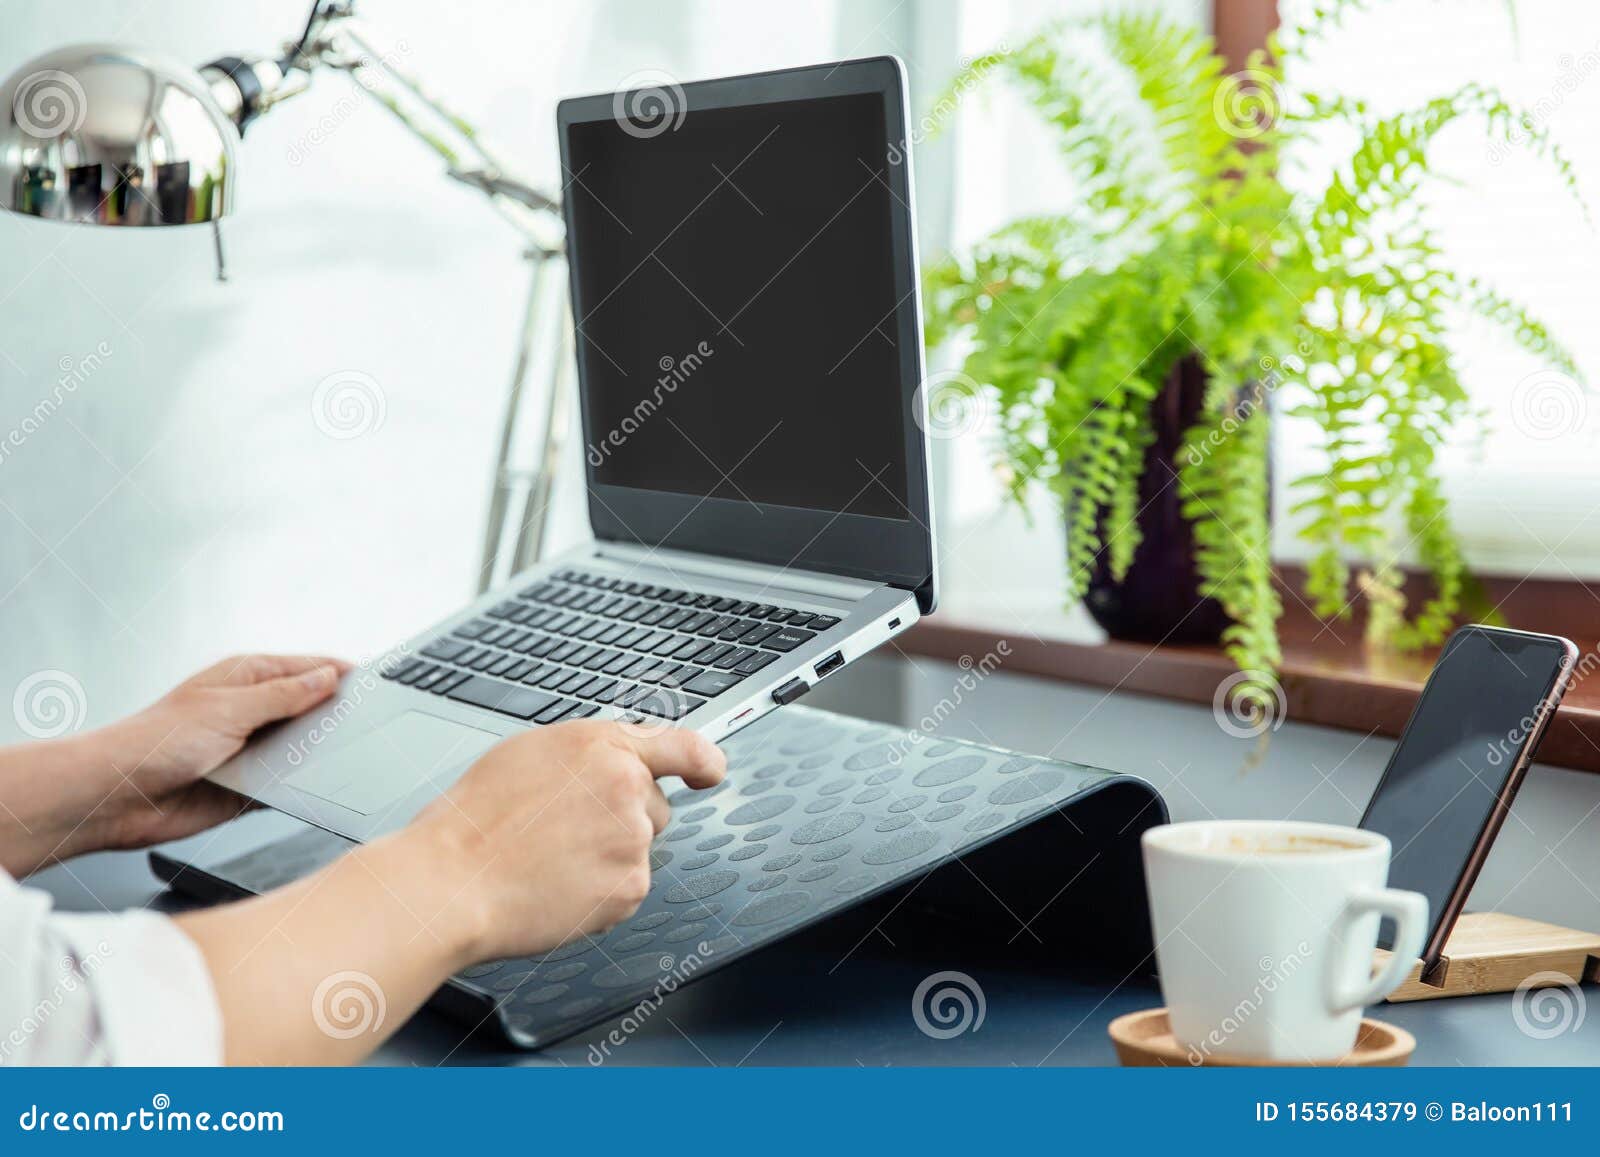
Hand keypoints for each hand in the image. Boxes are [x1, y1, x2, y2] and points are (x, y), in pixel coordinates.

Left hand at [83, 654, 349, 852]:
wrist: (118, 797)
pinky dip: (304, 785)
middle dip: (338, 715)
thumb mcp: (229, 709)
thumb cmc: (155, 741)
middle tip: (370, 722)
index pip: (310, 669)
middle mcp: (253, 710)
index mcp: (248, 678)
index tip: (376, 683)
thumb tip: (327, 677)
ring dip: (320, 754)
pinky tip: (320, 785)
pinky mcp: (253, 784)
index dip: (343, 674)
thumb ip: (283, 696)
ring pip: (305, 747)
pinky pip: (291, 783)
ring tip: (348, 755)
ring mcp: (254, 747)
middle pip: (313, 708)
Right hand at [406, 719, 725, 961]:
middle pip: (655, 807)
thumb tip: (618, 759)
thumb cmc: (475, 820)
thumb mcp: (530, 753)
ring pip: (639, 849)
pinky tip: (557, 885)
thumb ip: (589, 752)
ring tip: (551, 860)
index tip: (710, 772)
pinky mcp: (629, 888)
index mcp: (603, 746)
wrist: (452, 882)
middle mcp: (627, 788)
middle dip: (624, 819)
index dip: (704, 761)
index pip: (683, 745)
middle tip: (565, 832)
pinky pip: (626, 888)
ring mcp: (632, 841)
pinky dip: (599, 892)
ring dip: (609, 856)